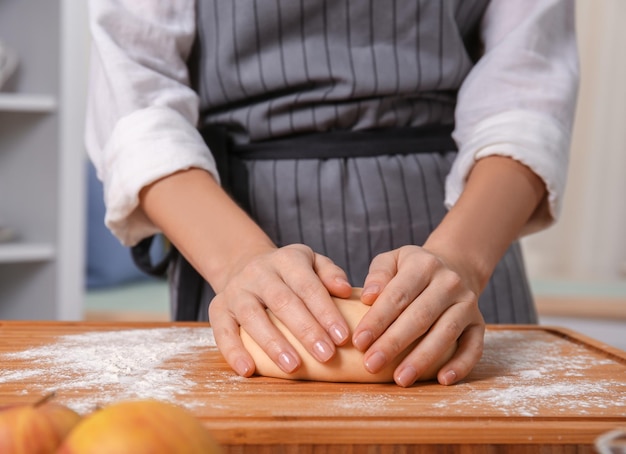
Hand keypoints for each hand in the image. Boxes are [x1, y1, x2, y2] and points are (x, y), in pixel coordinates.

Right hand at [208, 244, 352, 377]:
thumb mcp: (312, 263)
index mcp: (286, 259)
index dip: (325, 311)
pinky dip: (233, 351)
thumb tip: (346, 290)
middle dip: (306, 330)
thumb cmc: (290, 273)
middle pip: (282, 301)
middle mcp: (258, 272)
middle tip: (327, 356)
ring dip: (273, 343)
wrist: (244, 265)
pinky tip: (248, 371)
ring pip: (252, 316)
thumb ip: (330, 274)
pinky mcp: (218, 308)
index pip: (308, 285)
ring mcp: (236, 290)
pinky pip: (222, 330)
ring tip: (294, 366)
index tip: (342, 337)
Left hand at [352, 245, 484, 386]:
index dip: (377, 320)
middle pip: (420, 317)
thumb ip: (378, 275)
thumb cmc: (412, 270)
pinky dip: (461, 365)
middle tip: (371, 365)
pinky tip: (443, 379)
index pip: (397, 295)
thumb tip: (368, 296)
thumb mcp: (392, 261)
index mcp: (423, 266)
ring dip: (422, 359)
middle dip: (393, 343)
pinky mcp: (479, 324)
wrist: (456, 267)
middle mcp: (449, 283)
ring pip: (445, 333)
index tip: (359, 342)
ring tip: (401, 379)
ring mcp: (467, 304)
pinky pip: (474, 347)